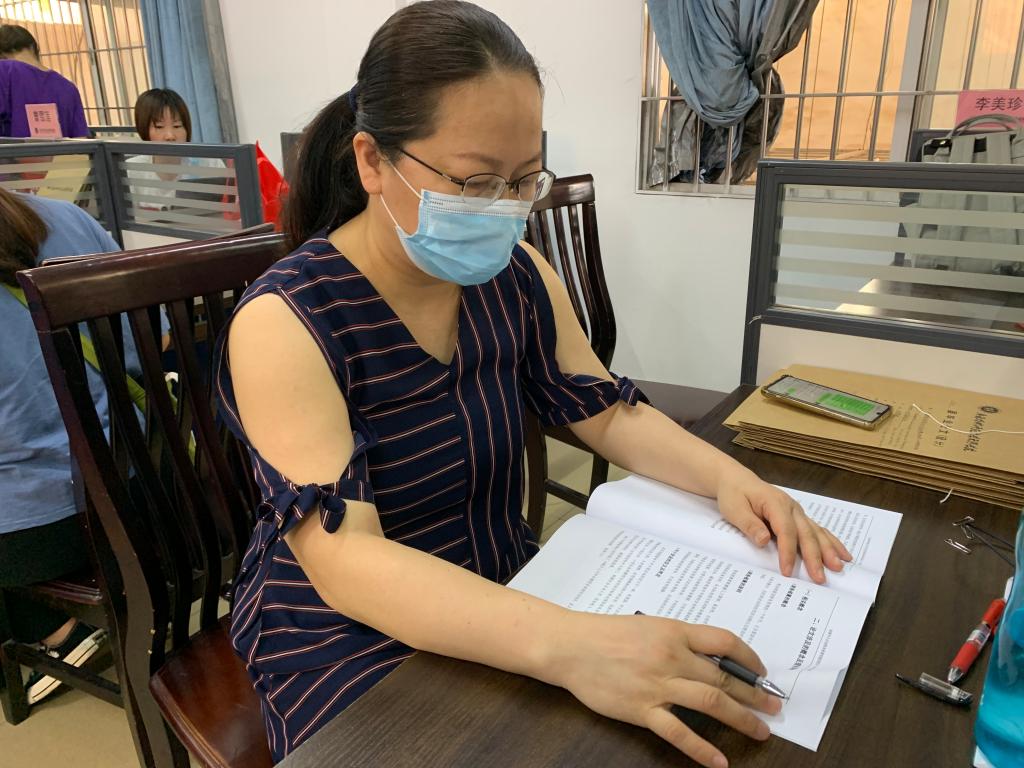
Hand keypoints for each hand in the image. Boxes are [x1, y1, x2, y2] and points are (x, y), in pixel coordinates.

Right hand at [552, 612, 781, 767]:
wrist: (571, 646)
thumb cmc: (607, 634)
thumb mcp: (648, 627)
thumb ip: (678, 641)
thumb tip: (712, 660)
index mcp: (674, 631)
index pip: (725, 642)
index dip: (749, 658)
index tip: (761, 671)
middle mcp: (672, 656)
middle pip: (724, 677)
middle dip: (755, 693)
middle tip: (775, 706)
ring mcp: (658, 684)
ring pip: (712, 703)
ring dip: (742, 718)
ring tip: (761, 731)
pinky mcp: (642, 709)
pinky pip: (679, 732)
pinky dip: (703, 749)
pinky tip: (720, 761)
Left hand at [715, 469, 851, 582]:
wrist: (736, 480)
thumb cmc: (734, 494)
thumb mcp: (734, 509)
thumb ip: (750, 525)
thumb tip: (764, 541)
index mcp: (775, 503)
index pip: (785, 531)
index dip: (787, 552)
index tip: (787, 572)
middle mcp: (791, 507)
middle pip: (806, 533)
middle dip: (814, 557)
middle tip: (819, 578)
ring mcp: (797, 511)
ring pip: (816, 532)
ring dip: (828, 550)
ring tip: (838, 567)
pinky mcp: (798, 517)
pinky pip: (817, 530)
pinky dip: (830, 542)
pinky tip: (842, 553)